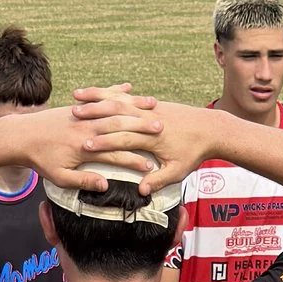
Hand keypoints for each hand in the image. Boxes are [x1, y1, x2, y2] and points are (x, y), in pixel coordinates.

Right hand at [65, 87, 211, 192]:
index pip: (123, 138)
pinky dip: (106, 92)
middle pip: (115, 114)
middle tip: (71, 117)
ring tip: (75, 99)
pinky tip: (90, 91)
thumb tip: (142, 190)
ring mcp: (148, 107)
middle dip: (92, 115)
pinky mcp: (150, 103)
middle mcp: (147, 119)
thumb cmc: (195, 153)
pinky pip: (124, 95)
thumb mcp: (179, 171)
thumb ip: (159, 180)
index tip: (84, 146)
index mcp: (152, 137)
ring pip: (116, 100)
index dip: (103, 142)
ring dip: (95, 99)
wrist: (212, 129)